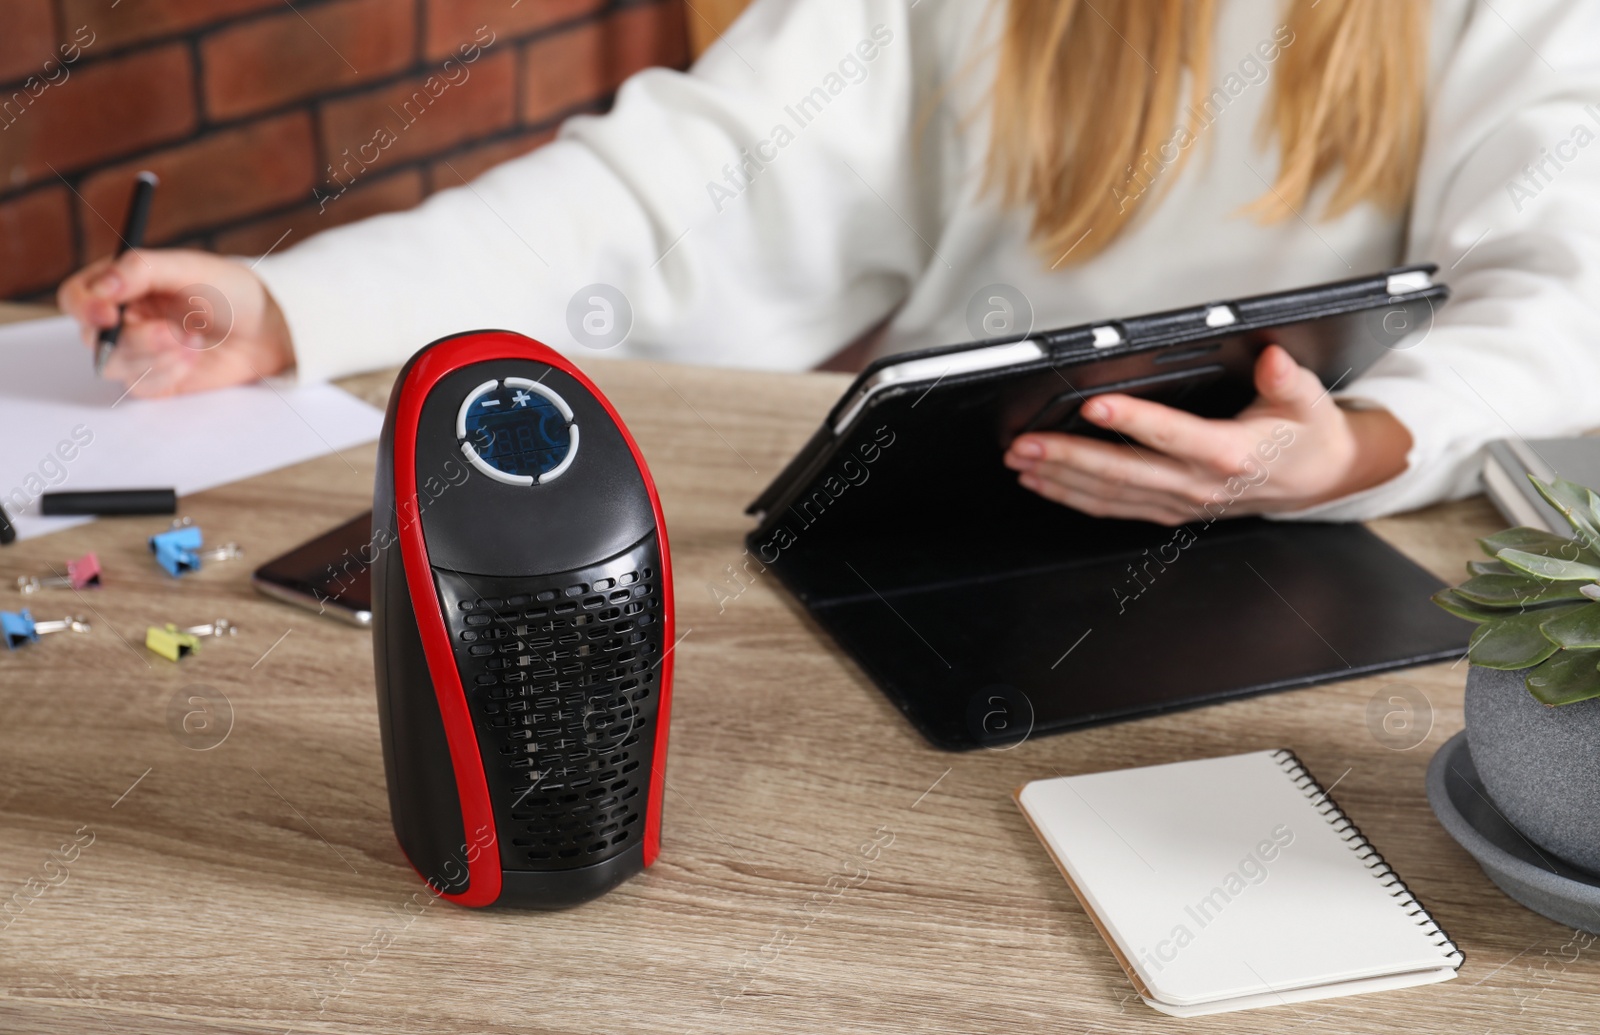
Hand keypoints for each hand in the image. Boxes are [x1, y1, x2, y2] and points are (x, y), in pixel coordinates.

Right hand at [58, 249, 294, 397]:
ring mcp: (139, 351)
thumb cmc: (229, 289)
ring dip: (154, 356)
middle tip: (171, 332)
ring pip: (116, 365)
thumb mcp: (187, 267)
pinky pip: (141, 386)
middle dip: (134, 339)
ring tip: (193, 340)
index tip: (109, 313)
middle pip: (95, 338)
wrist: (268, 326)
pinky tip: (194, 358)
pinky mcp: (158, 379)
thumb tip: (102, 286)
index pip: (77, 297)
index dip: (84, 307)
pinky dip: (167, 374)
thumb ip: (140, 270)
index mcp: (121, 286)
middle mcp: (123, 319)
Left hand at [1003, 345, 1411, 524]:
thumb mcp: (1307, 399)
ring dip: (1061, 479)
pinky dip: (1074, 496)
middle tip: (1027, 443)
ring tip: (1021, 460)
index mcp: (1230, 455)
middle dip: (1070, 458)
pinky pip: (1114, 508)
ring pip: (1111, 496)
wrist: (1318, 480)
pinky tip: (1043, 482)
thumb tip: (1273, 358)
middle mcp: (1199, 485)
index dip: (1133, 421)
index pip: (1173, 436)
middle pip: (1125, 473)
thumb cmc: (1306, 435)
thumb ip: (1288, 378)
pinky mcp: (1168, 510)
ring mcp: (1180, 503)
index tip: (1095, 405)